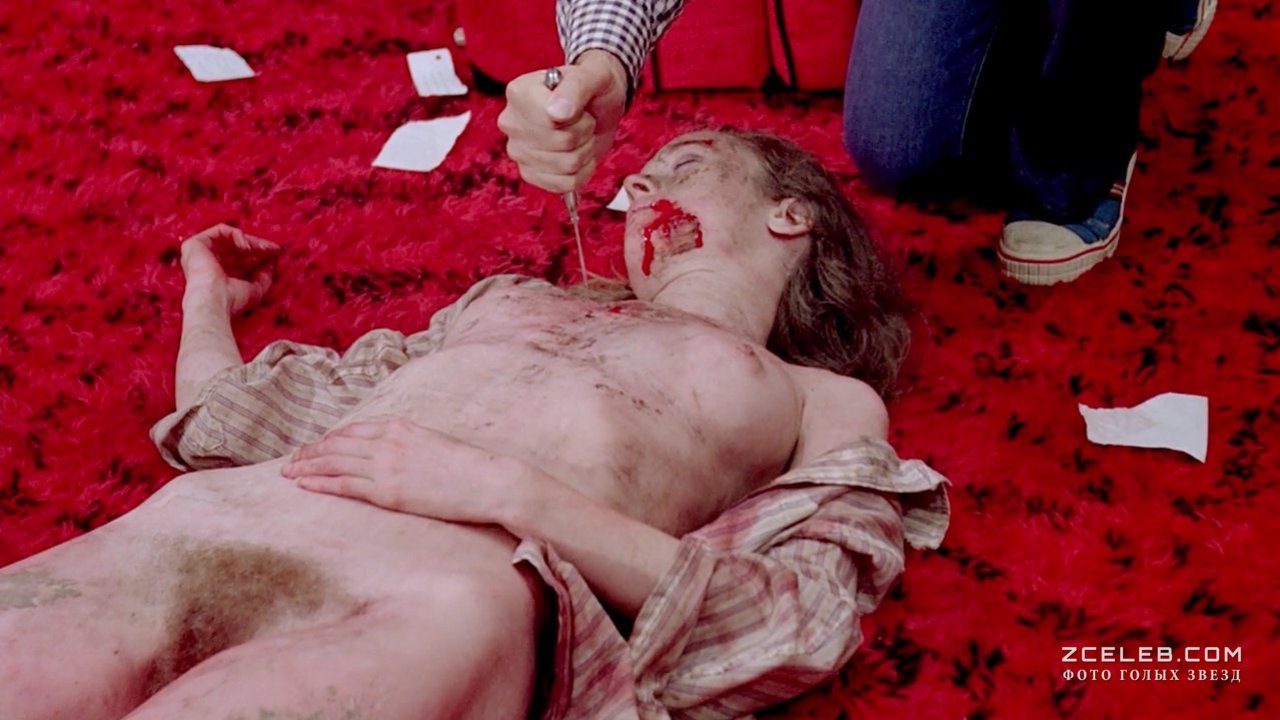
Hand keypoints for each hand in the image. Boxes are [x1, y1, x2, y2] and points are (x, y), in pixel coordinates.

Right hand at [180, 224, 280, 314]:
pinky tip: (247, 247)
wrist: (214, 301)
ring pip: (231, 238)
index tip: (278, 253)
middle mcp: (208, 263)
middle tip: (276, 248)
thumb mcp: (256, 289)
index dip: (260, 254)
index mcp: (220, 275)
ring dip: (252, 241)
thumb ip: (264, 276)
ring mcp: (200, 253)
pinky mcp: (195, 243)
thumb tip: (271, 263)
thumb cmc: (232, 301)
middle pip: (237, 248)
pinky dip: (237, 235)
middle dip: (259, 246)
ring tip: (265, 249)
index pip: (242, 259)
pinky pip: (220, 230)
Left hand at [282, 419, 518, 523]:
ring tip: (289, 472)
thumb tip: (391, 453)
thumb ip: (407, 443)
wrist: (487, 481)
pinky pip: (345, 486)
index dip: (329, 439)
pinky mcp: (389, 492)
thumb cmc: (467, 467)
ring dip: (308, 467)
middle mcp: (388, 443)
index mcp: (400, 427)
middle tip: (291, 460)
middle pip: (337, 445)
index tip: (315, 446)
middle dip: (310, 452)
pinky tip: (305, 484)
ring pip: (335, 463)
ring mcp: (387, 467)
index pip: (353, 430)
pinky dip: (321, 483)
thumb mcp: (433, 443)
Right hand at [498, 50, 627, 193]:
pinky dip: (581, 172)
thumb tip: (557, 113)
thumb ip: (575, 87)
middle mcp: (511, 122)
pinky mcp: (529, 174)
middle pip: (561, 144)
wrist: (599, 105)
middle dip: (583, 133)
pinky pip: (564, 184)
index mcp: (519, 93)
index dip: (576, 117)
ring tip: (581, 135)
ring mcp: (518, 151)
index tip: (578, 106)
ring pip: (566, 166)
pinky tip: (579, 155)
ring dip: (584, 152)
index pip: (550, 120)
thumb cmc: (593, 86)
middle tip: (583, 120)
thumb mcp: (592, 75)